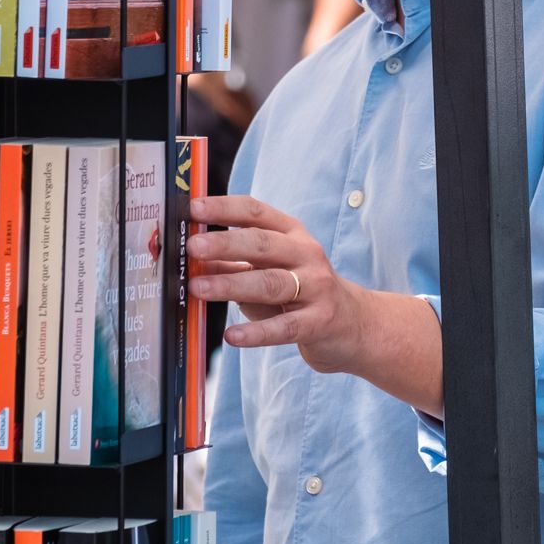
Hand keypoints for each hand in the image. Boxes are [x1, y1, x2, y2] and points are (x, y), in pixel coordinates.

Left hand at [187, 195, 368, 374]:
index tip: (193, 207)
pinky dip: (257, 332)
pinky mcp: (319, 322)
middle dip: (225, 243)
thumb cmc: (300, 292)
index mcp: (290, 233)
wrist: (354, 323)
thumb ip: (232, 262)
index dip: (224, 208)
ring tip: (199, 288)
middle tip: (193, 247)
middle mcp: (306, 254)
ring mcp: (316, 287)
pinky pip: (285, 327)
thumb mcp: (268, 269)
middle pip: (262, 244)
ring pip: (270, 282)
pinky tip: (232, 336)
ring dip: (232, 283)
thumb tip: (189, 258)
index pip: (255, 212)